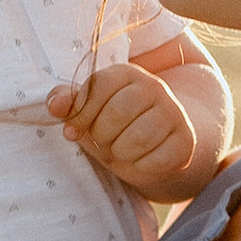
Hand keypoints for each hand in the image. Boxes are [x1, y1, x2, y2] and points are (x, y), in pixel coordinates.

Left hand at [48, 59, 206, 199]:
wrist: (154, 147)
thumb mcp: (88, 114)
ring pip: (138, 138)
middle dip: (102, 135)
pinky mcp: (185, 141)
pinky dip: (143, 166)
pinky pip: (158, 160)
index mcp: (125, 74)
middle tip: (104, 141)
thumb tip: (54, 106)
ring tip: (121, 150)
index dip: (80, 114)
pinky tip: (141, 160)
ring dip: (121, 152)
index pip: (97, 88)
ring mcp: (173, 113)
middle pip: (117, 113)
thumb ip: (69, 104)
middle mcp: (154, 87)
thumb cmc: (114, 127)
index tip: (72, 131)